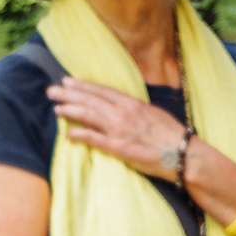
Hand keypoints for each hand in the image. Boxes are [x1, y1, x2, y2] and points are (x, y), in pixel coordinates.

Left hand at [45, 78, 189, 178]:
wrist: (184, 154)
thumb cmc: (172, 135)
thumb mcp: (153, 114)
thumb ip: (134, 110)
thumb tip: (117, 107)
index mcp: (132, 104)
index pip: (102, 91)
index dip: (83, 86)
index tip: (68, 81)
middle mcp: (123, 114)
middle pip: (90, 101)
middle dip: (69, 94)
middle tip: (51, 90)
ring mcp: (120, 130)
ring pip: (89, 116)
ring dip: (70, 111)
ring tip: (56, 108)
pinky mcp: (119, 148)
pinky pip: (94, 139)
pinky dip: (80, 135)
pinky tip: (68, 133)